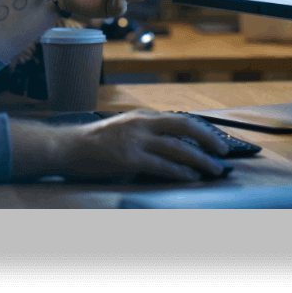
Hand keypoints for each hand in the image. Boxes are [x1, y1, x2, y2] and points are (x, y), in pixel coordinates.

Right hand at [56, 109, 230, 181]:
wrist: (68, 147)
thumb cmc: (95, 143)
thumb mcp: (124, 130)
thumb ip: (146, 136)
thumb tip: (172, 151)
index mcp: (142, 116)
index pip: (179, 118)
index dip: (201, 130)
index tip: (215, 140)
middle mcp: (142, 124)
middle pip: (185, 126)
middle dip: (208, 139)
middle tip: (223, 151)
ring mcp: (136, 140)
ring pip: (178, 148)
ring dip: (201, 160)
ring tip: (214, 169)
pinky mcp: (130, 159)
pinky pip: (163, 165)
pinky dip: (181, 172)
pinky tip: (191, 177)